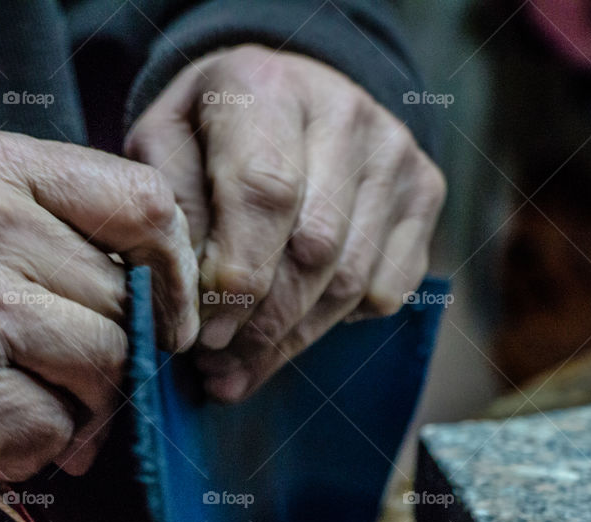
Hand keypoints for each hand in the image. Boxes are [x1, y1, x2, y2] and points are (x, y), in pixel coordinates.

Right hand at [0, 127, 198, 479]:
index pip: (144, 200)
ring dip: (84, 411)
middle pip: (129, 302)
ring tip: (35, 413)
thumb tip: (152, 289)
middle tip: (82, 388)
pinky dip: (34, 450)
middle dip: (120, 361)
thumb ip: (49, 222)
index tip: (169, 316)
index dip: (177, 268)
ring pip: (105, 367)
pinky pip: (51, 428)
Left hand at [126, 45, 444, 401]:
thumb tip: (192, 306)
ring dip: (295, 337)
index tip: (207, 334)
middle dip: (263, 323)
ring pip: (352, 277)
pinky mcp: (425, 190)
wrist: (285, 95)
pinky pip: (388, 287)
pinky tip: (293, 328)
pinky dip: (337, 323)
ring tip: (242, 365)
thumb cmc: (211, 131)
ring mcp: (394, 152)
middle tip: (218, 364)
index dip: (238, 275)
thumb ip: (174, 213)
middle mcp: (344, 111)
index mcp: (266, 87)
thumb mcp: (165, 150)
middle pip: (315, 247)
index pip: (265, 192)